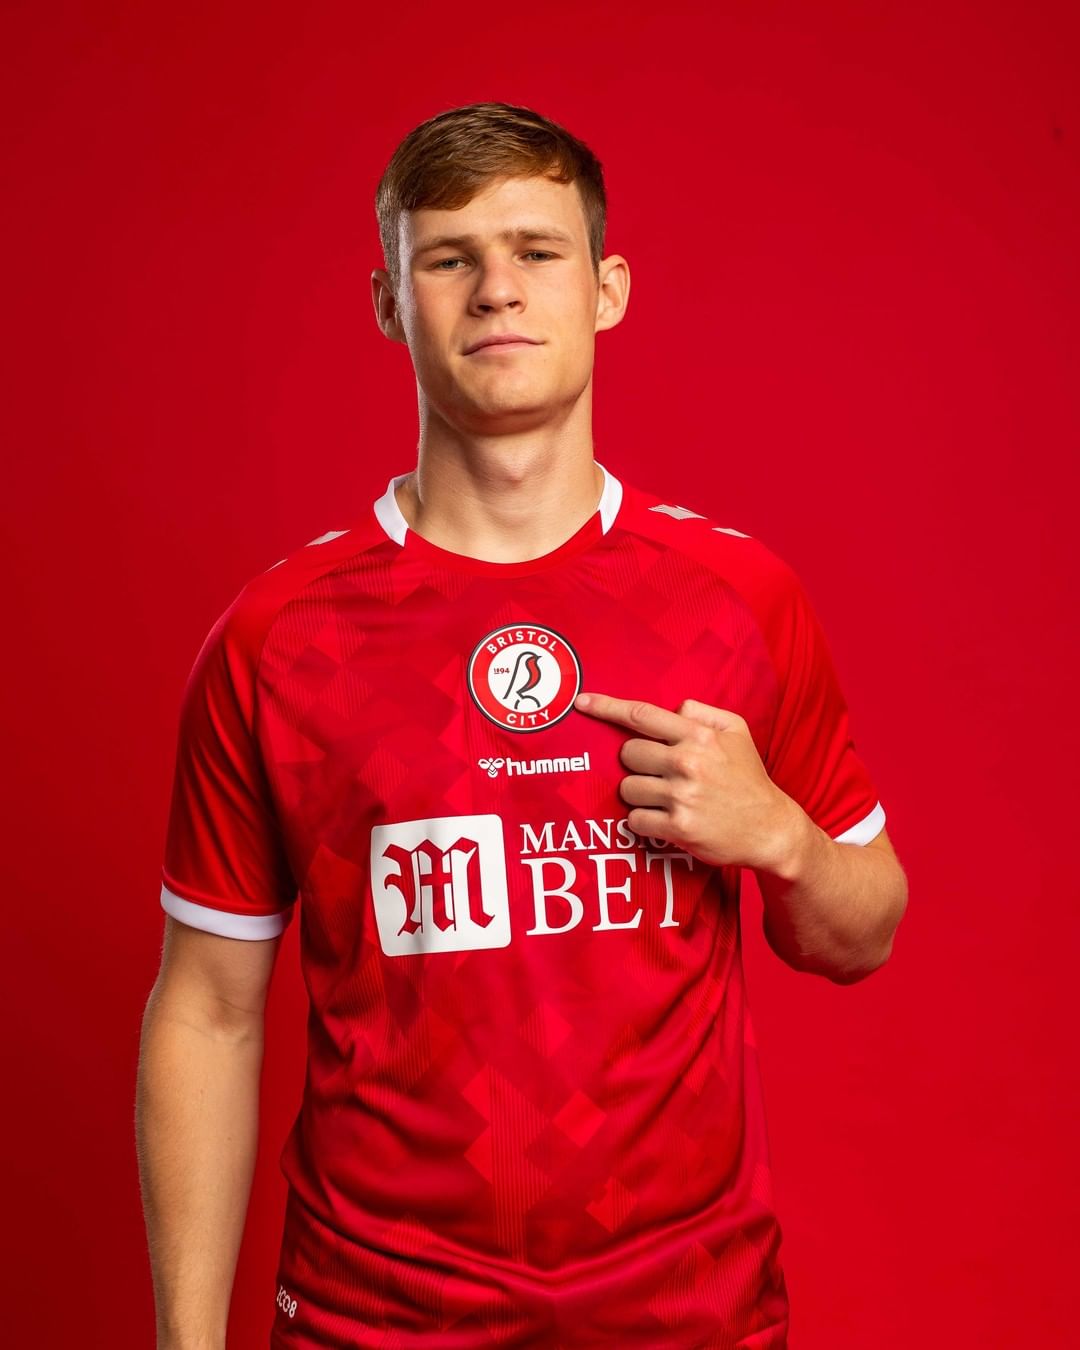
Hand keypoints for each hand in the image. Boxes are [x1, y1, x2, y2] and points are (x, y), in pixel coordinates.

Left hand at [574, 691, 799, 871]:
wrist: (770, 829)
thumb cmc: (749, 779)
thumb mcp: (737, 732)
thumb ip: (703, 712)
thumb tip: (672, 708)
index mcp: (699, 736)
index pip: (641, 715)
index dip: (607, 708)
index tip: (582, 703)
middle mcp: (687, 763)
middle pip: (627, 753)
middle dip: (636, 763)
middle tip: (659, 773)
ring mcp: (682, 797)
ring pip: (627, 788)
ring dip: (639, 794)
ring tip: (665, 799)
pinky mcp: (678, 828)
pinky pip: (635, 820)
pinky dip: (644, 821)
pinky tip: (665, 820)